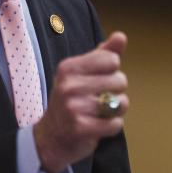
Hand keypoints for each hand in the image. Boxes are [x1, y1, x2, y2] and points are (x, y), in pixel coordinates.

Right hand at [33, 31, 128, 172]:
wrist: (51, 136)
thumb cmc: (72, 100)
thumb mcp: (82, 74)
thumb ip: (103, 54)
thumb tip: (121, 36)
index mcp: (69, 67)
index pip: (112, 60)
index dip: (112, 71)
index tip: (98, 81)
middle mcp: (69, 85)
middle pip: (120, 80)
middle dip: (116, 92)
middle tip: (98, 99)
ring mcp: (73, 107)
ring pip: (121, 103)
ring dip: (116, 110)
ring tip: (99, 112)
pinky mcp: (81, 128)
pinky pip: (115, 124)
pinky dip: (112, 126)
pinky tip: (98, 125)